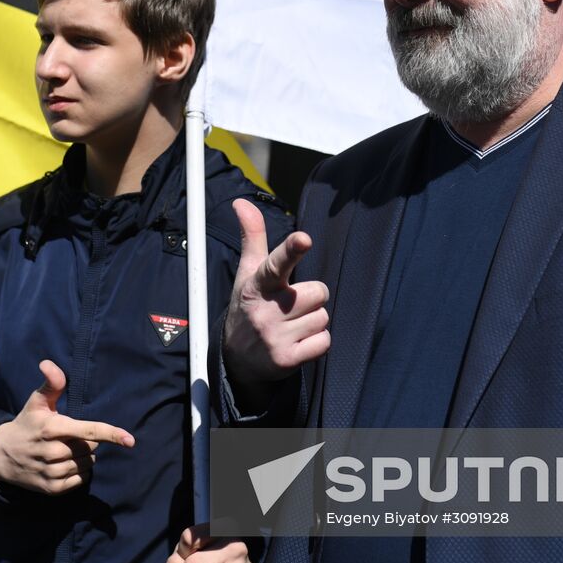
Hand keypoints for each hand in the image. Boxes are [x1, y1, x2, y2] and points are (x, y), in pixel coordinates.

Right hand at [0, 359, 134, 493]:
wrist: (1, 456)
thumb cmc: (27, 424)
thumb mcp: (36, 402)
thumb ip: (51, 383)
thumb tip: (48, 363)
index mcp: (51, 428)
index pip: (88, 431)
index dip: (111, 434)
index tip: (130, 440)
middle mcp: (52, 452)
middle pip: (91, 446)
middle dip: (87, 440)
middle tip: (68, 436)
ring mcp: (52, 472)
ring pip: (88, 463)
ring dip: (84, 456)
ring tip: (65, 449)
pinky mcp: (52, 489)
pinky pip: (81, 480)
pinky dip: (80, 472)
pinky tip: (65, 463)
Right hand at [223, 200, 329, 404]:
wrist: (237, 360)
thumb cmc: (249, 305)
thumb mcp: (247, 272)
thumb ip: (252, 236)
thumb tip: (241, 202)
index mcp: (257, 284)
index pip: (276, 263)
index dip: (291, 250)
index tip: (303, 239)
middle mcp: (265, 310)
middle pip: (318, 291)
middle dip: (310, 297)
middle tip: (290, 305)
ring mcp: (275, 336)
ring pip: (323, 316)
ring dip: (312, 320)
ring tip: (291, 325)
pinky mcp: (287, 359)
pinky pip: (324, 341)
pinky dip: (316, 342)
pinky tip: (297, 342)